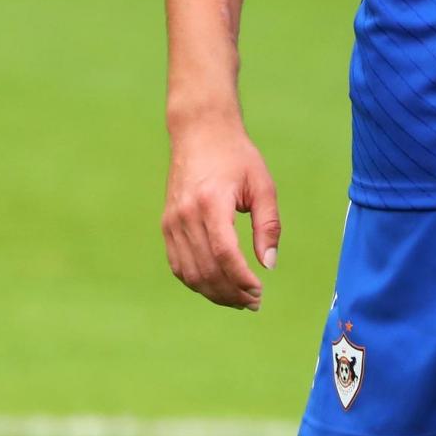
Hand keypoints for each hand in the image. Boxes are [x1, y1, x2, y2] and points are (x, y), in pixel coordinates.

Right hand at [161, 118, 279, 310]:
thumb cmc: (236, 156)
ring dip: (214, 293)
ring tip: (239, 299)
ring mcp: (172, 222)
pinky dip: (197, 282)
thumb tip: (269, 264)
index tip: (259, 291)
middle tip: (254, 302)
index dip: (241, 279)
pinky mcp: (167, 225)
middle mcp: (186, 215)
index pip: (224, 253)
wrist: (200, 133)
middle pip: (206, 269)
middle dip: (231, 293)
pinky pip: (178, 265)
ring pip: (190, 273)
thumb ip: (268, 224)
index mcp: (211, 202)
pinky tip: (217, 286)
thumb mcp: (262, 184)